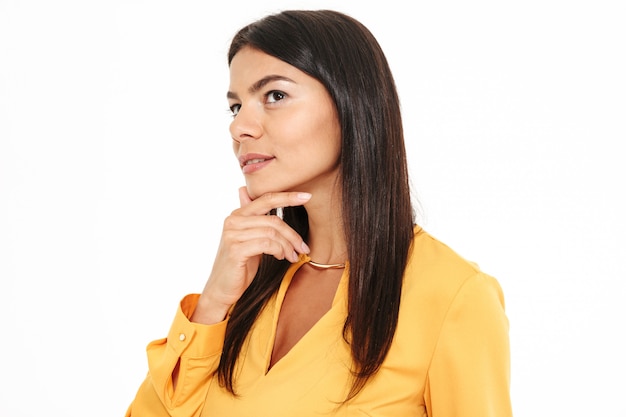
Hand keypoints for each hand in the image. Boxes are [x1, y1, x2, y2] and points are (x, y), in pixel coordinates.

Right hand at [191, 187, 310, 323]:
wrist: (222, 288)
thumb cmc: (239, 264)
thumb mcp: (249, 239)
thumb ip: (252, 218)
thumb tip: (243, 190)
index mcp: (238, 214)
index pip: (266, 199)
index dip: (288, 197)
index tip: (307, 196)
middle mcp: (233, 221)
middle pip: (273, 220)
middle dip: (292, 235)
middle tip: (302, 248)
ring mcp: (232, 235)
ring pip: (272, 233)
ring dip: (287, 246)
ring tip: (291, 256)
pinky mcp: (235, 249)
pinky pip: (266, 244)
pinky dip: (278, 250)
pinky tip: (280, 257)